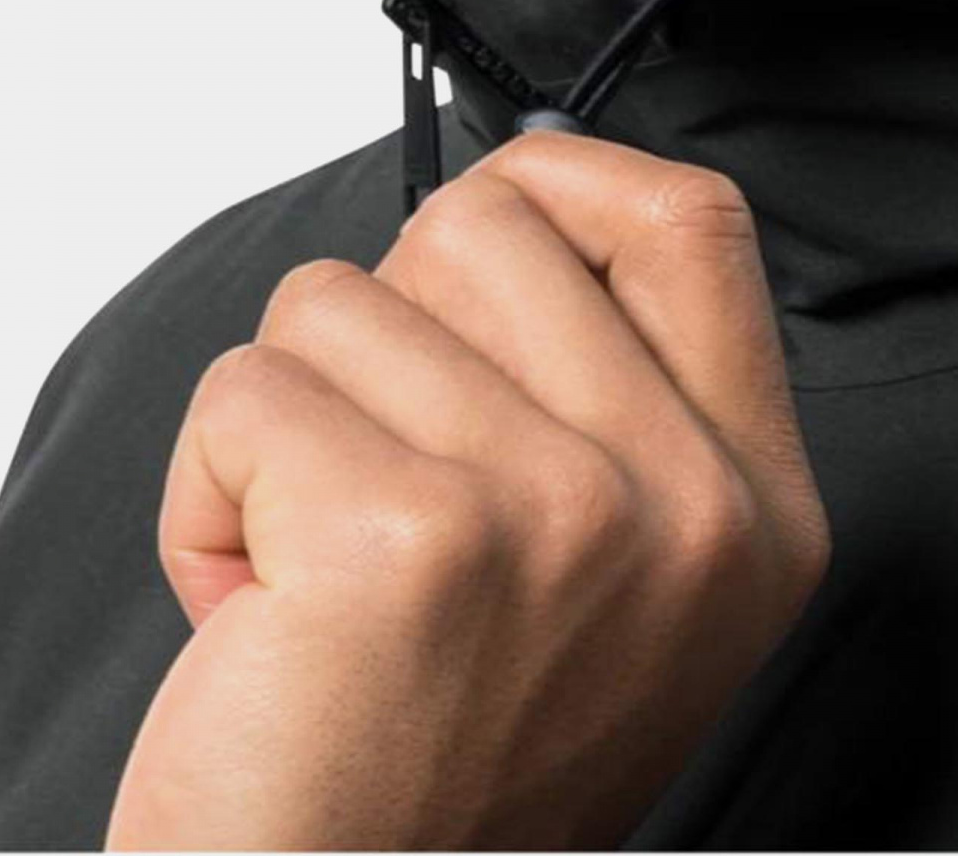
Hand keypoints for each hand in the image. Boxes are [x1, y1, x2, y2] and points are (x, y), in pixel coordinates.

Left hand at [104, 129, 833, 850]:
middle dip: (380, 328)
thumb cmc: (431, 770)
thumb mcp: (605, 575)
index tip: (473, 264)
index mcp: (752, 506)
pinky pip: (244, 390)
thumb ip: (602, 389)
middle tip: (376, 481)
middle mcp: (688, 508)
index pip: (688, 219)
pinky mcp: (410, 540)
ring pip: (341, 298)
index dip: (561, 186)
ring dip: (283, 425)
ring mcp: (563, 515)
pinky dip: (205, 493)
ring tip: (315, 572)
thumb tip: (517, 191)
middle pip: (488, 223)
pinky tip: (257, 615)